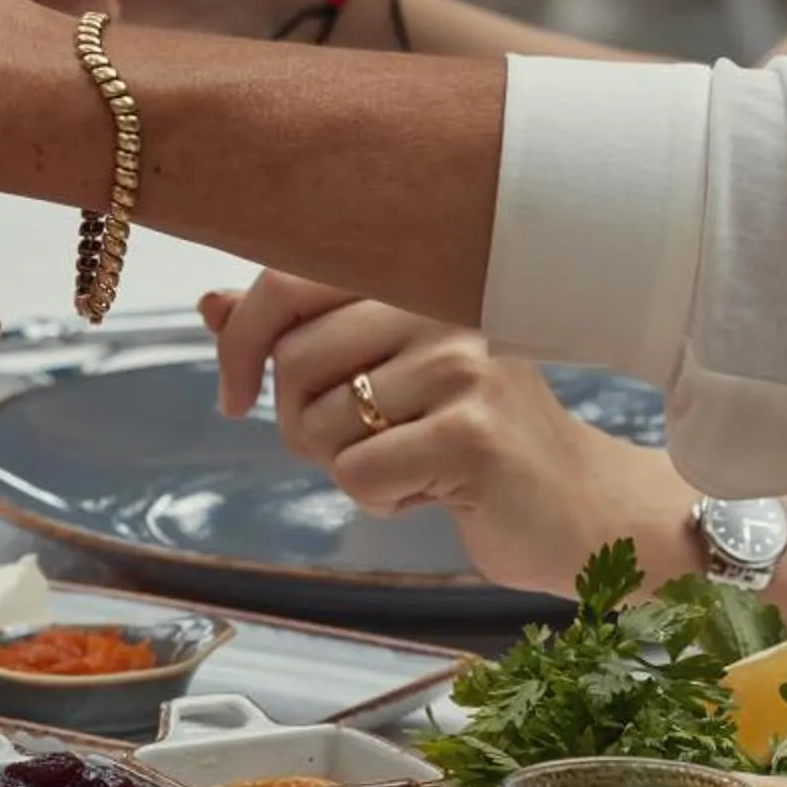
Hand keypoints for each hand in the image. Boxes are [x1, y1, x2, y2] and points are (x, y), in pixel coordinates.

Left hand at [207, 271, 682, 600]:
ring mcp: (463, 367)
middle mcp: (441, 309)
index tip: (235, 397)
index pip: (283, 284)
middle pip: (292, 361)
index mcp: (412, 280)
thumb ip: (297, 334)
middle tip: (359, 444)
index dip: (239, 345)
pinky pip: (355, 472)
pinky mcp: (473, 434)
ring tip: (412, 461)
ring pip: (318, 422)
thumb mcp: (378, 374)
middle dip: (300, 422)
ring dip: (344, 465)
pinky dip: (378, 499)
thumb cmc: (465, 436)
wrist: (576, 506)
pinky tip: (433, 491)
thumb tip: (210, 305)